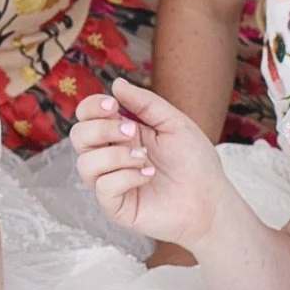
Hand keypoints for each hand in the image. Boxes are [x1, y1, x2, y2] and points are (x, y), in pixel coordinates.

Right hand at [68, 79, 224, 247]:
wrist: (211, 200)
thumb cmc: (195, 162)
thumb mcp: (174, 123)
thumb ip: (146, 103)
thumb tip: (116, 83)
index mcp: (120, 134)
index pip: (86, 116)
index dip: (91, 107)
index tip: (113, 105)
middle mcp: (110, 156)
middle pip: (78, 136)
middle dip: (101, 129)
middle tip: (131, 131)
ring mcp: (111, 182)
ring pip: (85, 164)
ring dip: (114, 155)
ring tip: (143, 158)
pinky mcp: (117, 206)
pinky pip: (103, 187)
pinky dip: (124, 177)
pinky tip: (148, 176)